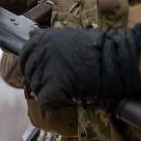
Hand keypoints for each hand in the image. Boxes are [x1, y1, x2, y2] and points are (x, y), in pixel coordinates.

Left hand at [19, 26, 140, 111]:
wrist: (116, 59)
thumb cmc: (97, 49)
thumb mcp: (67, 37)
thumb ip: (48, 43)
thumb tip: (31, 43)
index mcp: (41, 38)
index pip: (24, 58)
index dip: (34, 69)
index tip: (46, 74)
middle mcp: (40, 51)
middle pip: (30, 75)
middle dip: (43, 82)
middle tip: (62, 83)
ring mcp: (45, 68)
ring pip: (37, 89)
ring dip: (51, 92)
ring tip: (70, 87)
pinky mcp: (53, 85)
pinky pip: (46, 101)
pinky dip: (55, 104)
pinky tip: (67, 98)